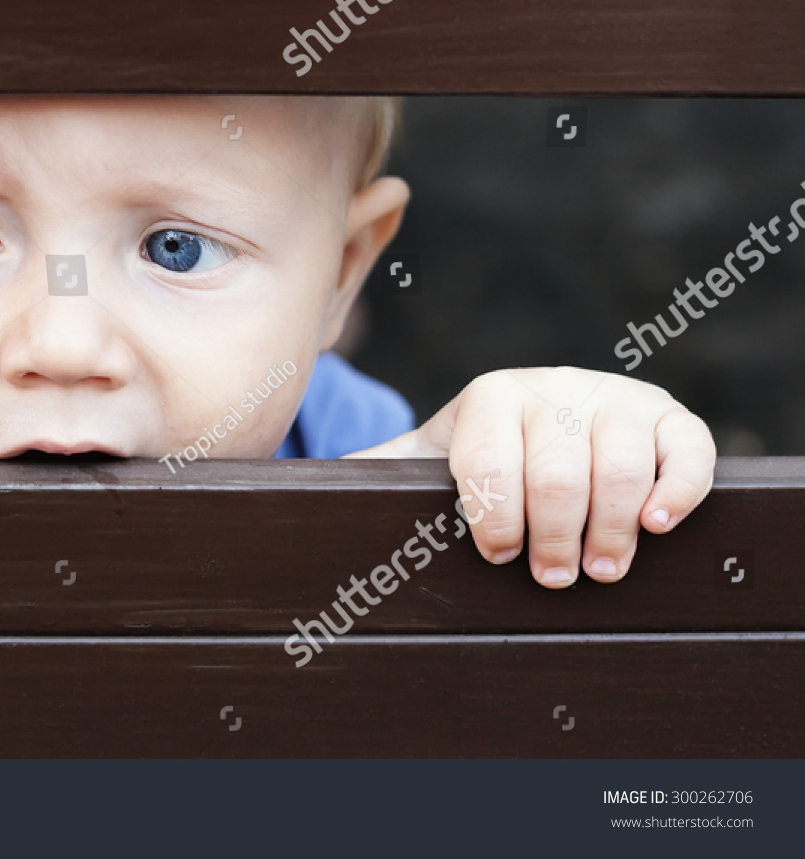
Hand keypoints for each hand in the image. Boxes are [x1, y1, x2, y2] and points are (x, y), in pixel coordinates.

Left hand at [349, 367, 715, 586]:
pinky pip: (686, 447)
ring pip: (618, 461)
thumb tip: (278, 490)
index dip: (493, 516)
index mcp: (486, 398)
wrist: (541, 417)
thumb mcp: (419, 460)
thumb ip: (365, 475)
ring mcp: (614, 397)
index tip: (496, 555)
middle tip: (551, 577)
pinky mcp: (667, 417)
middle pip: (556, 468)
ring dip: (611, 525)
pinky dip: (678, 487)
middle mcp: (552, 387)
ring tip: (601, 569)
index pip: (489, 459)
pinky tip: (657, 525)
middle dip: (552, 532)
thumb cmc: (474, 459)